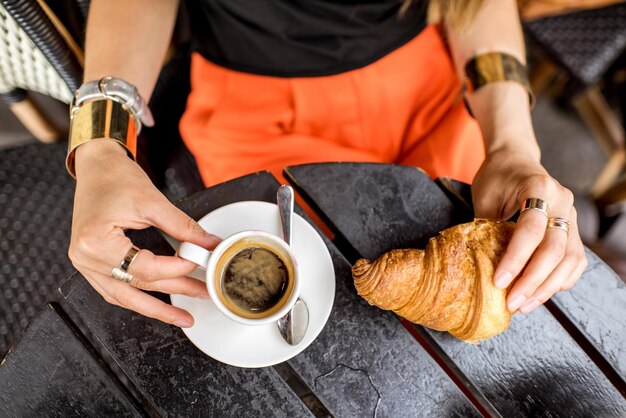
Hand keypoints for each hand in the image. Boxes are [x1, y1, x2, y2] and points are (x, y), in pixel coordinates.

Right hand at [68, 140, 220, 326]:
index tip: (199, 264)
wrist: (96, 167)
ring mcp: (85, 263)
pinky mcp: (91, 263)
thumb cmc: (116, 178)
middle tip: (202, 295)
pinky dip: (139, 297)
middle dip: (174, 292)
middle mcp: (85, 257)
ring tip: (183, 316)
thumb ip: (182, 227)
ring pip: (124, 297)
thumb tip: (209, 245)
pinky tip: (160, 304)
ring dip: (155, 308)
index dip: (176, 269)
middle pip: (137, 285)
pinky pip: (116, 289)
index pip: (144, 267)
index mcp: (95, 241)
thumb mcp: (152, 201)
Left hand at [471, 147, 587, 313]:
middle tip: (512, 303)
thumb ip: (488, 228)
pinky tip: (540, 293)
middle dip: (532, 281)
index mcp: (539, 187)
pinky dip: (560, 280)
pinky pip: (575, 260)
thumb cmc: (496, 176)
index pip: (530, 230)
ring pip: (570, 259)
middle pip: (555, 249)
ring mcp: (572, 216)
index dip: (515, 259)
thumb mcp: (485, 196)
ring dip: (547, 287)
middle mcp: (563, 202)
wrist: (515, 158)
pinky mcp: (573, 229)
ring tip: (524, 305)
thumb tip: (482, 268)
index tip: (499, 282)